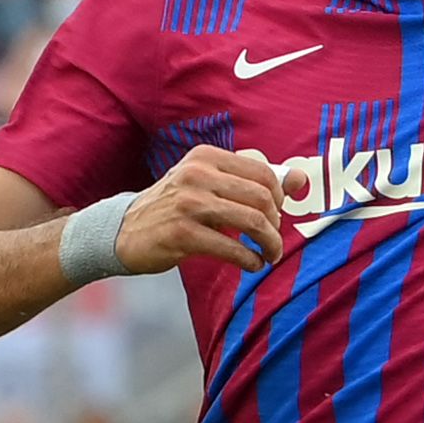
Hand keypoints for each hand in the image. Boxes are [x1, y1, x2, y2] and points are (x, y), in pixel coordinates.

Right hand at [116, 145, 287, 271]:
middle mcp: (197, 174)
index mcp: (206, 157)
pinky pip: (231, 248)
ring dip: (269, 244)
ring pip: (251, 221)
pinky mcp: (181, 234)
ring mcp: (188, 203)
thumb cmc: (173, 208)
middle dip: (276, 224)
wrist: (123, 232)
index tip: (276, 217)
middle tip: (274, 241)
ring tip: (270, 255)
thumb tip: (301, 179)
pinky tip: (252, 265)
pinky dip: (250, 260)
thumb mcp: (207, 184)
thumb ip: (250, 180)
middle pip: (261, 197)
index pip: (263, 172)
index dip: (279, 198)